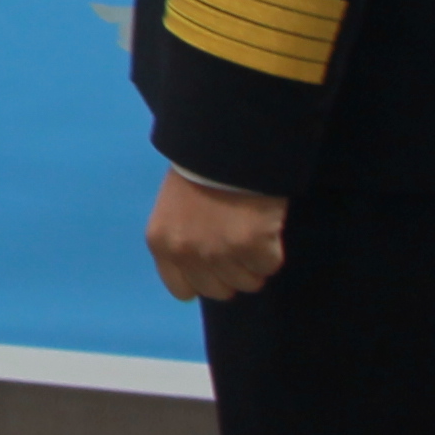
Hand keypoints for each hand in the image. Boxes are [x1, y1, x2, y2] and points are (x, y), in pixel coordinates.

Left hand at [143, 168, 287, 301]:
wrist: (225, 143)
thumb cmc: (200, 171)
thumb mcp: (174, 209)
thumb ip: (182, 240)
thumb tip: (200, 269)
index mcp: (161, 243)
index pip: (182, 289)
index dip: (203, 280)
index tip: (215, 267)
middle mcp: (186, 252)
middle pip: (218, 291)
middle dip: (232, 273)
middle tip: (239, 245)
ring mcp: (219, 251)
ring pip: (247, 282)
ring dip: (254, 262)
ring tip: (252, 230)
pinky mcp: (251, 245)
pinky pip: (269, 265)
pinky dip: (272, 250)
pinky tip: (265, 226)